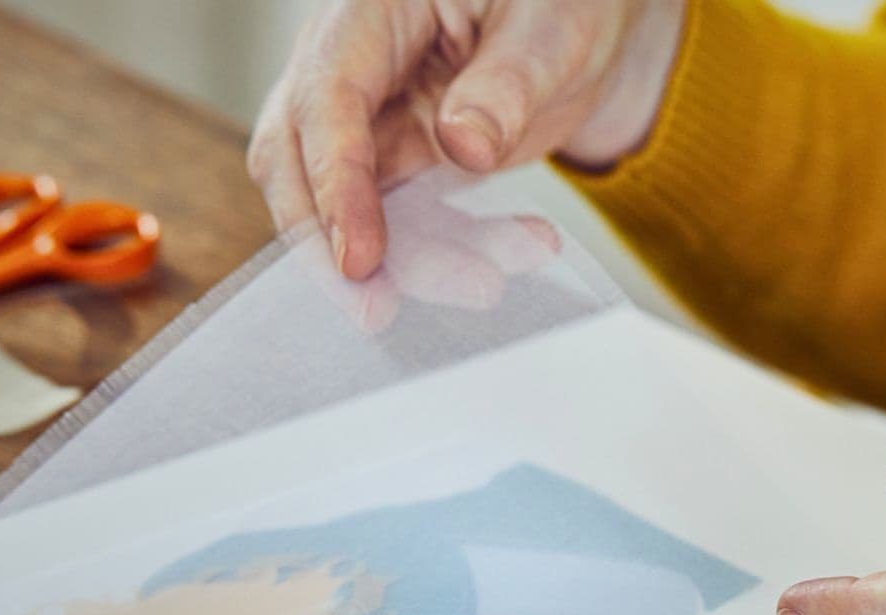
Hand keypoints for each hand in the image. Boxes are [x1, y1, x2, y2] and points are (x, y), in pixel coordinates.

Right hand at [250, 0, 687, 279]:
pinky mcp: (398, 166)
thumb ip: (507, 82)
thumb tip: (462, 145)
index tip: (358, 257)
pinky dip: (451, 254)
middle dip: (328, 245)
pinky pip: (404, 225)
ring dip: (411, 261)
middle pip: (298, 160)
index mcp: (371, 11)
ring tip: (489, 283)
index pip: (326, 98)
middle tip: (375, 312)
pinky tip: (522, 250)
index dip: (335, 181)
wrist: (587, 25)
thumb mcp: (551, 27)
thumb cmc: (564, 2)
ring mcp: (369, 120)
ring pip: (349, 209)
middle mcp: (351, 64)